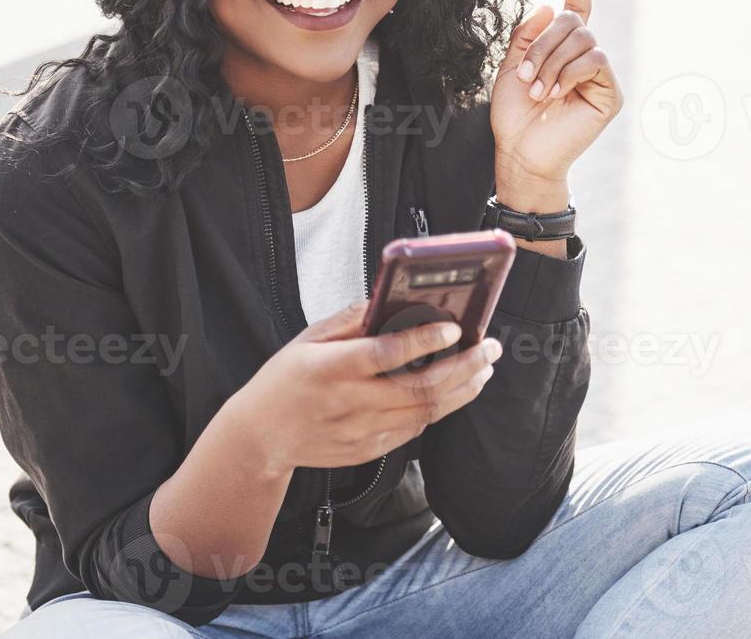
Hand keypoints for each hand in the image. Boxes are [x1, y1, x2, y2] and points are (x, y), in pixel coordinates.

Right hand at [227, 302, 502, 476]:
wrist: (261, 437)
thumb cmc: (285, 379)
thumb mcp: (308, 339)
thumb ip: (351, 321)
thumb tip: (390, 300)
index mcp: (331, 369)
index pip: (386, 354)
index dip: (424, 341)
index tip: (454, 329)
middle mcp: (350, 403)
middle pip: (421, 388)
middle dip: (465, 366)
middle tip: (489, 348)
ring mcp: (362, 431)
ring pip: (427, 412)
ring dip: (463, 389)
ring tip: (484, 368)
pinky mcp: (369, 450)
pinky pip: (415, 428)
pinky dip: (441, 408)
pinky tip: (456, 390)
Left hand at [491, 0, 623, 198]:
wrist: (521, 152)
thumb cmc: (514, 115)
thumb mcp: (511, 66)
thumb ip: (528, 34)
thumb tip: (554, 4)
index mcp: (562, 47)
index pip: (579, 3)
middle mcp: (585, 55)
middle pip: (573, 21)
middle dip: (544, 45)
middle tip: (527, 76)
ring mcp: (600, 74)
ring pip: (583, 40)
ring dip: (552, 63)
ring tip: (538, 91)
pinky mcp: (610, 93)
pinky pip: (595, 61)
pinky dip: (569, 74)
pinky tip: (555, 94)